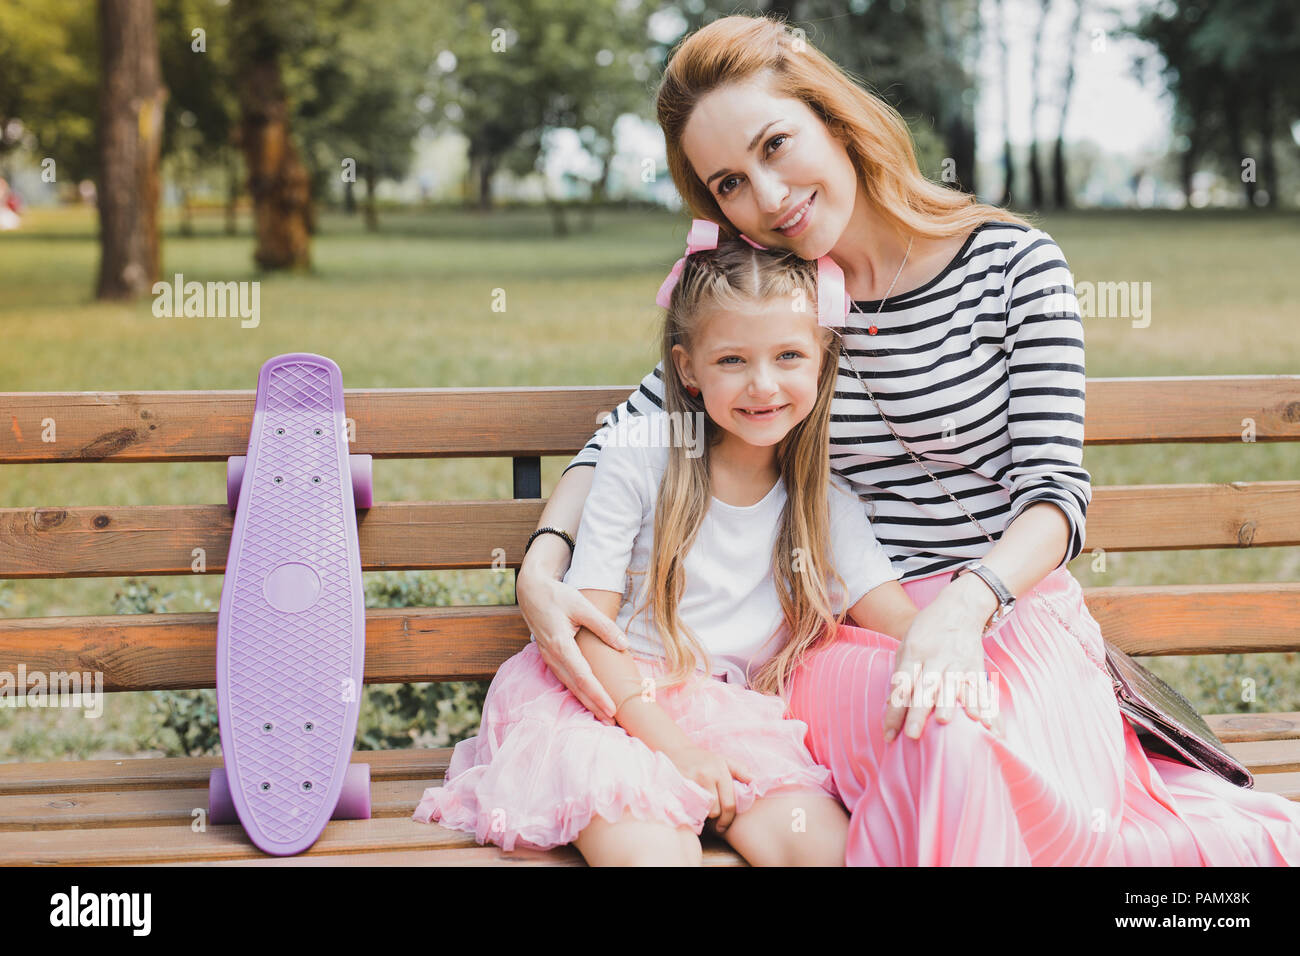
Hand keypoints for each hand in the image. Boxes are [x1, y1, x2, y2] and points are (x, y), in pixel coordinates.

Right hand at [517, 569, 628, 722]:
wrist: (531, 592)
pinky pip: (565, 679)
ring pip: (569, 685)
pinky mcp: (550, 657)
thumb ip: (603, 625)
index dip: (598, 694)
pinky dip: (578, 691)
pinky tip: (588, 698)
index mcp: (560, 645)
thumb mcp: (582, 605)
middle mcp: (552, 656)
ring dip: (586, 701)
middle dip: (594, 706)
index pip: (583, 676)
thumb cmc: (557, 596)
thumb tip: (624, 644)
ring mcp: (549, 658)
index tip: (612, 708)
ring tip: (603, 715)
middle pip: (576, 687)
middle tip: (612, 721)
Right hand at [664, 744, 753, 833]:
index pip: (729, 803)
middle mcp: (707, 776)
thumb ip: (740, 770)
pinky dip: (692, 810)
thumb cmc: (704, 759)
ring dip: (704, 814)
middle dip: (716, 818)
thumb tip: (754, 781)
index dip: (728, 819)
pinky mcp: (679, 786)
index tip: (724, 825)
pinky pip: (689, 807)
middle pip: (715, 811)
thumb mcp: (724, 760)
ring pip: (702, 811)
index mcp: (720, 771)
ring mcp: (692, 781)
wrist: (678, 751)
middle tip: (715, 820)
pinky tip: (694, 807)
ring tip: (704, 810)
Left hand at [881, 578, 1000, 742]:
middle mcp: (935, 658)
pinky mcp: (975, 666)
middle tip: (912, 735)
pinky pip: (978, 688)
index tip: (889, 735)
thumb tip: (891, 706)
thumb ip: (901, 675)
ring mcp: (957, 662)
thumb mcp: (906, 645)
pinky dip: (980, 704)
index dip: (894, 711)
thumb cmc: (927, 630)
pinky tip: (980, 719)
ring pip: (951, 686)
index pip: (901, 685)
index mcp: (914, 653)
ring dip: (947, 704)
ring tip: (942, 722)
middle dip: (918, 712)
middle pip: (924, 688)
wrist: (959, 608)